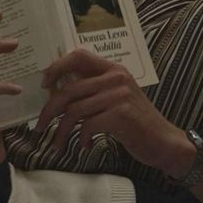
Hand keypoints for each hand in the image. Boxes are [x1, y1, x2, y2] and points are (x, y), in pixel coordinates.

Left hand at [35, 49, 190, 173]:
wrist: (163, 142)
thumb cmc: (134, 124)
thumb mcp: (114, 99)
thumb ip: (92, 92)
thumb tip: (56, 94)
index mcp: (113, 69)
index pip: (79, 56)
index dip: (56, 67)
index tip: (43, 86)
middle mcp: (116, 77)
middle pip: (69, 89)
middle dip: (48, 111)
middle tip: (39, 127)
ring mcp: (120, 94)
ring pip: (74, 111)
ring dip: (61, 132)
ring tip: (58, 145)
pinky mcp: (121, 114)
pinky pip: (87, 126)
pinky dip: (80, 139)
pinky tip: (84, 146)